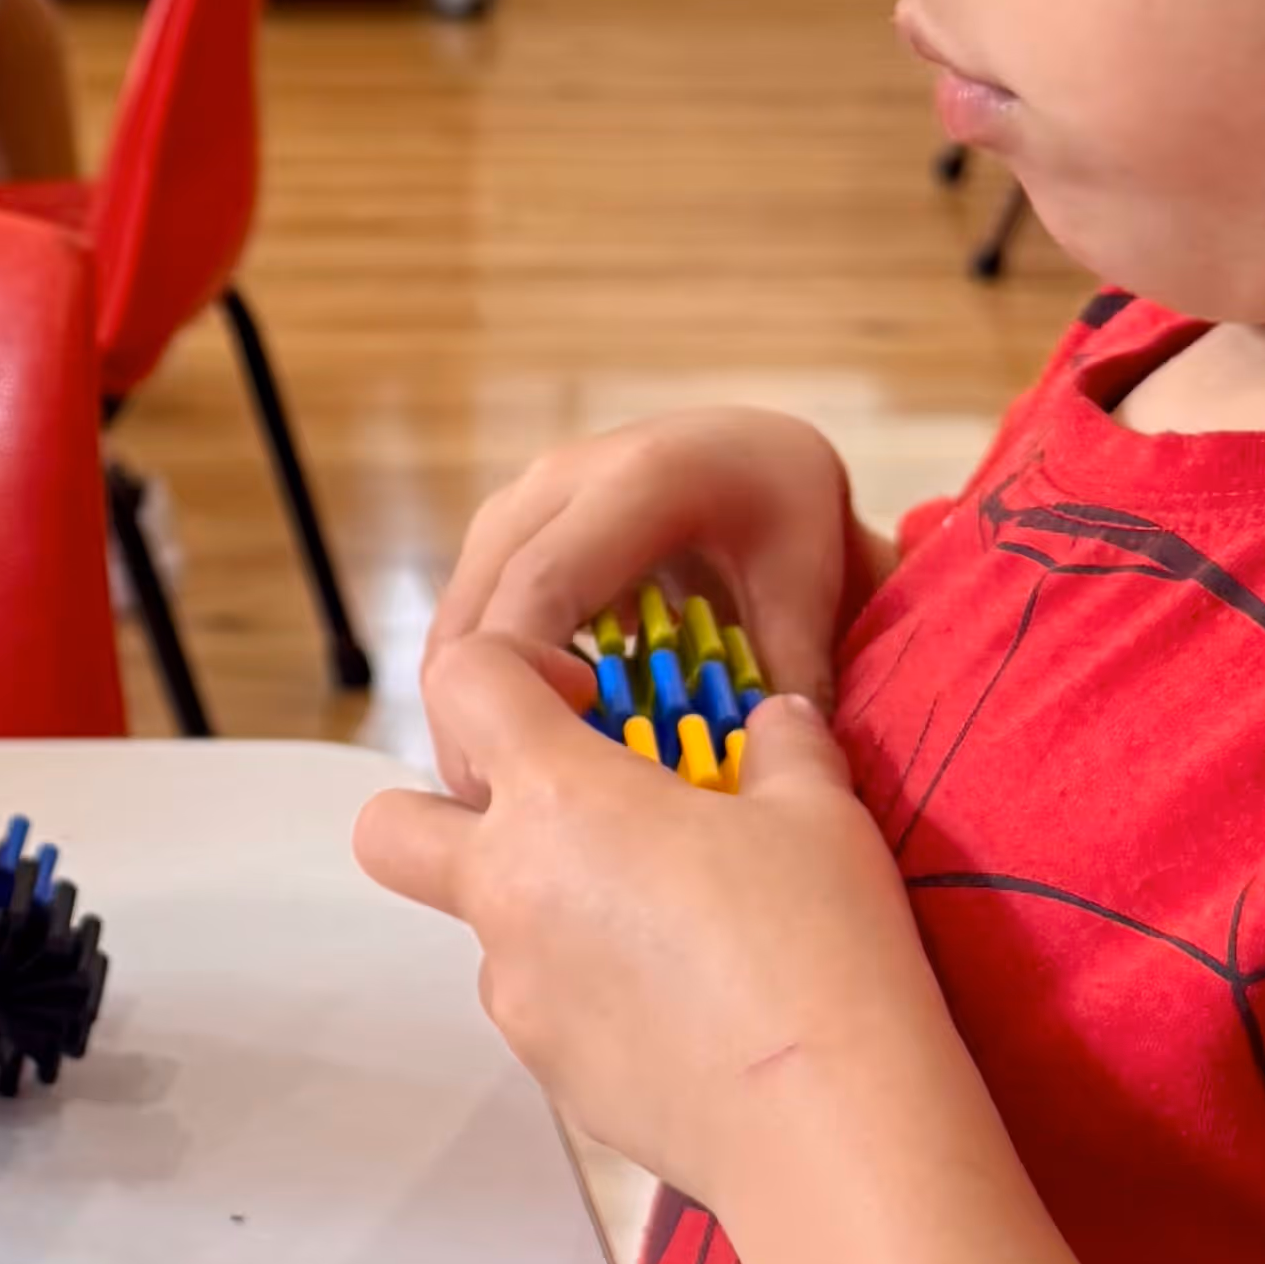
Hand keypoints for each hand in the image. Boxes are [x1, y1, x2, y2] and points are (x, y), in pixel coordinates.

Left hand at [356, 638, 959, 1201]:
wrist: (827, 1127)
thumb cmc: (820, 949)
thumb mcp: (820, 813)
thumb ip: (783, 746)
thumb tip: (777, 723)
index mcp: (558, 798)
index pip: (463, 681)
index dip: (509, 669)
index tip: (584, 700)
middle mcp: (506, 890)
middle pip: (389, 829)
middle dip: (441, 809)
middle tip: (557, 817)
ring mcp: (516, 991)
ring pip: (483, 927)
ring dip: (546, 910)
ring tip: (670, 928)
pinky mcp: (548, 1072)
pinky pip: (542, 1007)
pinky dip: (588, 992)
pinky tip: (685, 1009)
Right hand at [425, 408, 876, 801]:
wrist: (751, 452)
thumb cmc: (786, 512)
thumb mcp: (809, 584)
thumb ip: (792, 675)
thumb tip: (768, 785)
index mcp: (638, 480)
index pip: (545, 584)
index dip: (531, 672)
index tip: (562, 752)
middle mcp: (557, 481)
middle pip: (477, 610)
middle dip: (478, 716)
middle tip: (512, 811)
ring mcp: (516, 503)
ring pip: (455, 623)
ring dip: (468, 710)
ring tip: (517, 793)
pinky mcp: (499, 533)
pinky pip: (465, 621)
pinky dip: (479, 689)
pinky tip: (525, 747)